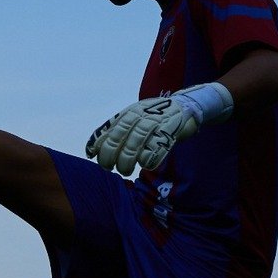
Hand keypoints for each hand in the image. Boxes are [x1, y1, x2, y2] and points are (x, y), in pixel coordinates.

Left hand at [86, 83, 231, 175]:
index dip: (98, 144)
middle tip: (109, 168)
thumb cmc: (155, 116)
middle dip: (110, 156)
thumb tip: (94, 149)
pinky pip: (156, 148)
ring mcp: (154, 123)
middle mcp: (139, 116)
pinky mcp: (169, 131)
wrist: (185, 106)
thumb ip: (117, 130)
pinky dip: (148, 159)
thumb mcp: (134, 117)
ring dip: (127, 161)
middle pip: (118, 138)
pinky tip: (145, 166)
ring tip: (125, 171)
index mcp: (128, 113)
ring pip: (134, 144)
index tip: (93, 156)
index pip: (108, 129)